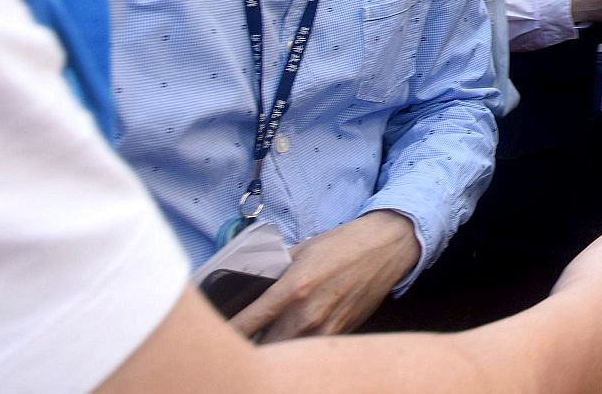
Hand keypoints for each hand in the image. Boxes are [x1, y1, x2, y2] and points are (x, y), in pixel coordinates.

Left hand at [230, 209, 420, 339]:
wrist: (387, 248)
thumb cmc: (344, 245)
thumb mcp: (301, 251)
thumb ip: (274, 271)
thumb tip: (249, 285)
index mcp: (291, 290)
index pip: (245, 325)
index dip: (225, 335)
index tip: (214, 338)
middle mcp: (306, 316)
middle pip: (263, 351)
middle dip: (250, 348)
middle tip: (239, 343)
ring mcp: (326, 330)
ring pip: (287, 356)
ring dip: (275, 350)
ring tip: (267, 342)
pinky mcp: (341, 335)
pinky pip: (311, 351)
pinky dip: (300, 348)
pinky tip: (296, 337)